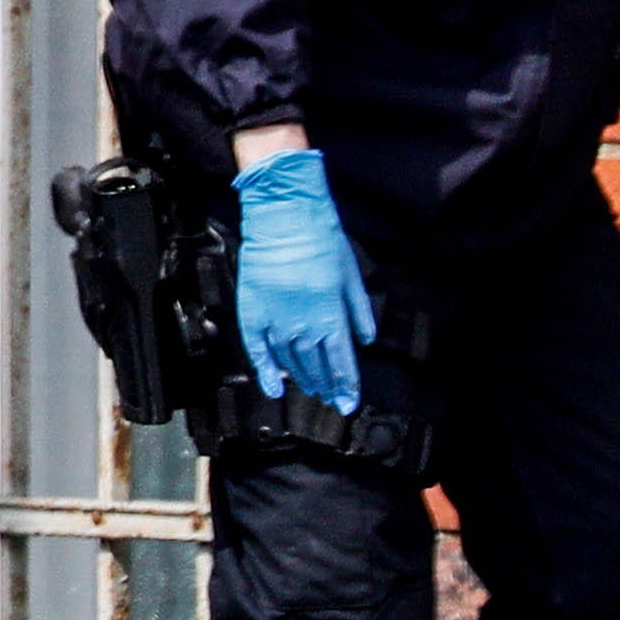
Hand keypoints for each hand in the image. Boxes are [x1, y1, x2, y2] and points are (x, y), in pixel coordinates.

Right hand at [230, 146, 374, 411]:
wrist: (283, 216)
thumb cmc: (322, 239)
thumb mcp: (351, 275)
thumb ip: (359, 311)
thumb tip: (365, 340)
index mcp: (331, 315)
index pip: (341, 362)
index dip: (345, 386)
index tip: (349, 403)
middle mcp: (303, 324)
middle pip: (316, 365)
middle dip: (326, 385)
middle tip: (332, 400)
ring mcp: (276, 320)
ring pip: (290, 360)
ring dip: (301, 378)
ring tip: (310, 389)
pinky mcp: (253, 312)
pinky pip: (258, 348)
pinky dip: (265, 369)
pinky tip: (273, 386)